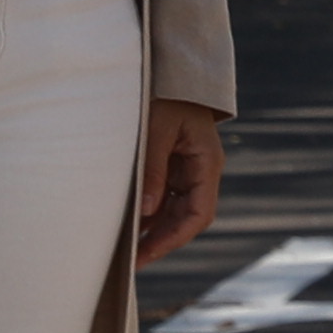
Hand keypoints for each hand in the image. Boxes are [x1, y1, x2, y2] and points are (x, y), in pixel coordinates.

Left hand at [136, 98, 227, 266]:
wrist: (171, 71)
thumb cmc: (166, 94)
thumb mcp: (156, 129)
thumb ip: (153, 168)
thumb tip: (145, 211)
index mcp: (207, 163)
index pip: (199, 214)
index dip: (173, 238)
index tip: (148, 254)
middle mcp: (201, 171)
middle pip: (187, 218)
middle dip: (161, 240)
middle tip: (132, 261)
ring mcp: (188, 170)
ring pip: (174, 211)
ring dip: (153, 230)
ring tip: (126, 249)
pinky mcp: (173, 166)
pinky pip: (164, 197)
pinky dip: (148, 213)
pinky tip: (129, 226)